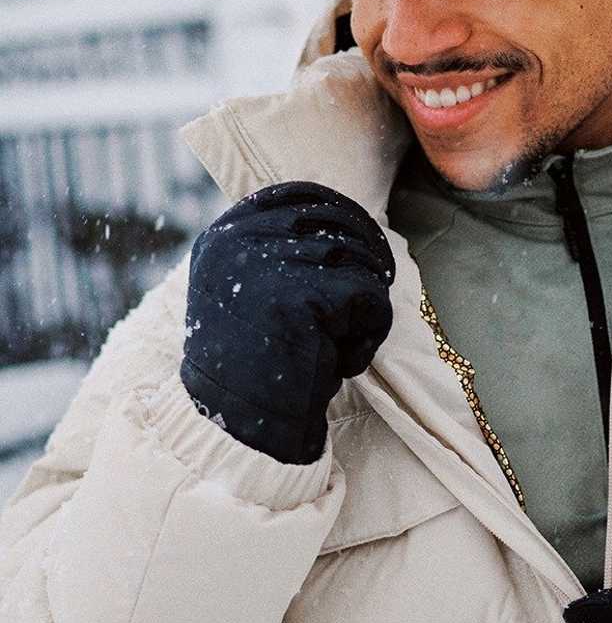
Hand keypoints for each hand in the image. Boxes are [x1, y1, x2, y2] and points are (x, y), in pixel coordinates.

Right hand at [180, 181, 394, 463]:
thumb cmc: (253, 366)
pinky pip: (373, 300)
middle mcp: (243, 240)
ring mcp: (272, 264)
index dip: (346, 216)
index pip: (303, 193)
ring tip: (336, 347)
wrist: (235, 428)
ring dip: (364, 309)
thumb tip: (345, 216)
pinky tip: (340, 364)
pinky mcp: (306, 295)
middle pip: (342, 224)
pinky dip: (370, 336)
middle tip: (370, 301)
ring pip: (362, 263)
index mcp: (226, 235)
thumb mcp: (248, 292)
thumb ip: (279, 251)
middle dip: (369, 262)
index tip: (366, 250)